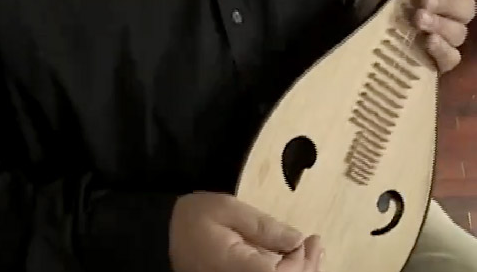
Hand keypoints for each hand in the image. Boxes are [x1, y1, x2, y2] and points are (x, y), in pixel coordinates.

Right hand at [168, 192, 322, 271]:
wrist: (158, 235)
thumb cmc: (191, 218)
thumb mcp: (227, 210)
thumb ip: (263, 226)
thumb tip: (296, 239)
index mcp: (236, 268)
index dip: (301, 262)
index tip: (310, 240)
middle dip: (306, 268)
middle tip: (317, 244)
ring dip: (298, 271)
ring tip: (311, 251)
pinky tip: (292, 259)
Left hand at [358, 0, 476, 72]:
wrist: (359, 18)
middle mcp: (454, 9)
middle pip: (469, 8)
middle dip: (447, 4)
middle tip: (424, 0)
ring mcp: (447, 35)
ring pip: (461, 32)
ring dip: (442, 25)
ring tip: (417, 20)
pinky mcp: (438, 58)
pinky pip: (452, 58)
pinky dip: (443, 51)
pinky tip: (426, 43)